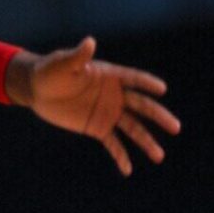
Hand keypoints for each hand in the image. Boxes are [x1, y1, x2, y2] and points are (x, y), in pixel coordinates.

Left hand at [21, 36, 180, 175]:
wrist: (38, 89)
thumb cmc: (50, 71)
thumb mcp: (63, 64)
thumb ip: (78, 56)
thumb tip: (89, 42)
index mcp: (111, 76)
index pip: (134, 79)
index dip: (146, 83)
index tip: (162, 90)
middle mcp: (116, 95)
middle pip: (142, 106)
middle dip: (158, 117)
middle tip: (175, 128)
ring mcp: (109, 112)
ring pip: (132, 128)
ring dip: (146, 141)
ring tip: (159, 156)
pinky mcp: (98, 127)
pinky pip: (113, 143)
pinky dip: (120, 156)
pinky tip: (128, 170)